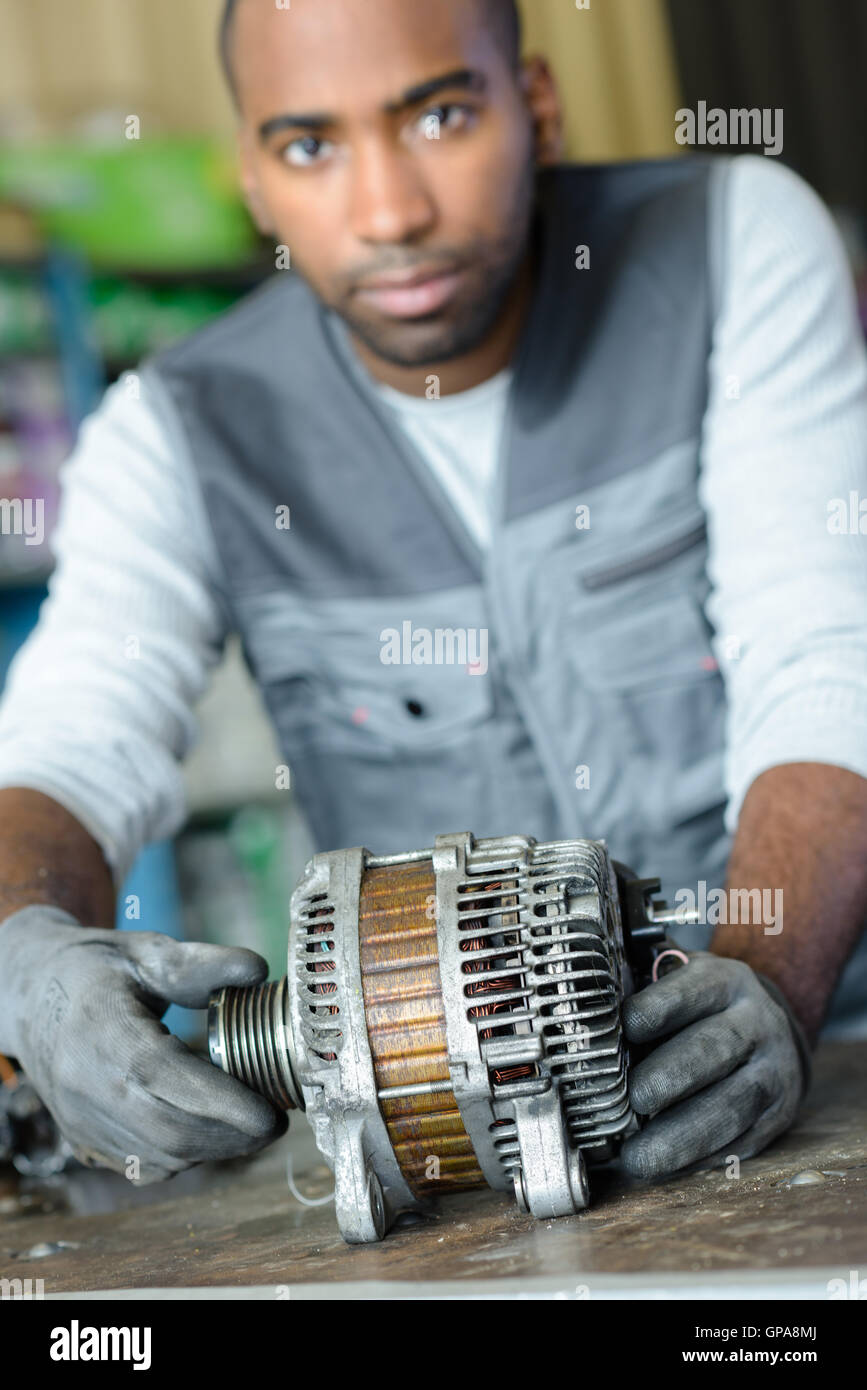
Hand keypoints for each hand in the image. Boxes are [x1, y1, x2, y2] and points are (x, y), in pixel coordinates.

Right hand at [0, 906, 284, 1180]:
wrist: (31, 1000)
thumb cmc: (95, 971)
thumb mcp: (146, 952)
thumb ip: (202, 965)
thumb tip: (259, 971)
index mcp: (99, 1031)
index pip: (164, 1079)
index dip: (222, 1103)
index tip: (272, 1112)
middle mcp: (83, 1085)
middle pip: (167, 1131)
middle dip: (231, 1135)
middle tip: (277, 1122)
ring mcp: (81, 1121)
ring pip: (160, 1157)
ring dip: (215, 1149)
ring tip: (252, 1123)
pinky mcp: (84, 1141)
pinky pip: (144, 1166)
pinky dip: (187, 1156)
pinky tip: (212, 1131)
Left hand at [620, 951, 810, 1179]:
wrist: (773, 1033)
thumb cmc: (704, 1010)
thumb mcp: (681, 982)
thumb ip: (641, 988)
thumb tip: (591, 1011)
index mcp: (726, 983)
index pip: (693, 991)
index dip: (657, 1009)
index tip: (625, 1028)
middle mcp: (757, 1023)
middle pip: (716, 1048)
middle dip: (670, 1077)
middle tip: (633, 1098)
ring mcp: (774, 1071)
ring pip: (733, 1104)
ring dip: (683, 1136)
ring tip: (640, 1156)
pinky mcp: (778, 1115)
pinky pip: (743, 1141)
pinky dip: (701, 1159)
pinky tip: (667, 1169)